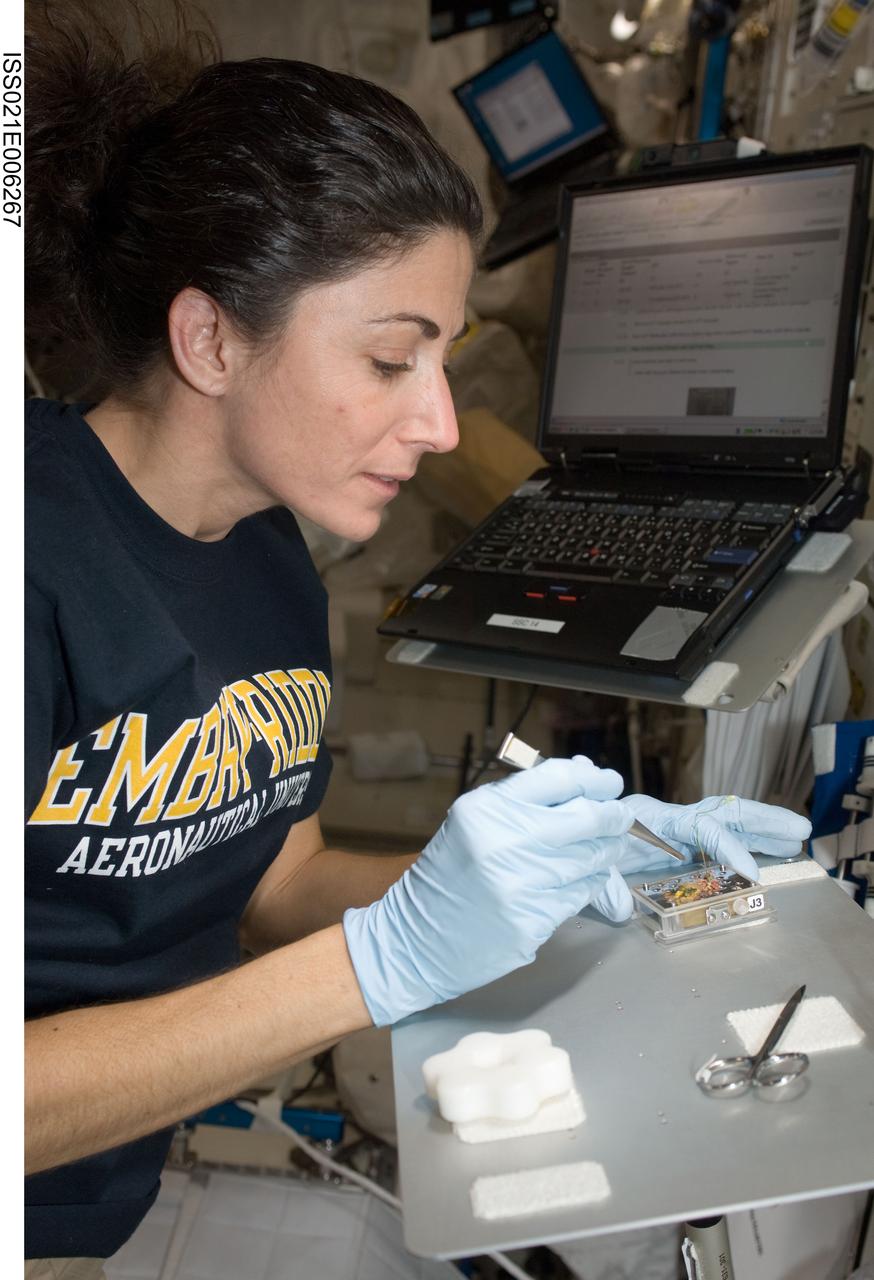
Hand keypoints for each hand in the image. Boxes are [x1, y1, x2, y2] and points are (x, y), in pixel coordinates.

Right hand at [343, 757, 632, 1025]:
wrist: (416, 939)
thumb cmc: (450, 876)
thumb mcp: (474, 823)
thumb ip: (523, 800)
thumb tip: (582, 773)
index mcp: (486, 809)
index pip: (558, 778)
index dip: (593, 779)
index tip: (609, 783)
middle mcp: (503, 841)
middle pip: (585, 817)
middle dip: (612, 816)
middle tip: (620, 817)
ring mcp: (520, 884)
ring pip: (591, 859)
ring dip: (604, 853)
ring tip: (605, 849)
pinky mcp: (532, 921)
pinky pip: (580, 894)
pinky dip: (588, 885)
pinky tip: (583, 881)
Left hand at [590, 793, 810, 922]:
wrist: (564, 832)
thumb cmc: (575, 844)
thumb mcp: (585, 864)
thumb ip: (602, 885)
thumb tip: (622, 910)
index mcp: (650, 819)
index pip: (700, 827)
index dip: (729, 848)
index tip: (752, 872)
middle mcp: (667, 819)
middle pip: (723, 811)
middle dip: (762, 819)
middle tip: (798, 829)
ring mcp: (673, 830)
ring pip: (724, 822)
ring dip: (760, 828)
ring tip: (795, 837)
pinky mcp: (674, 843)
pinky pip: (714, 839)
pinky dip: (742, 843)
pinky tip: (764, 852)